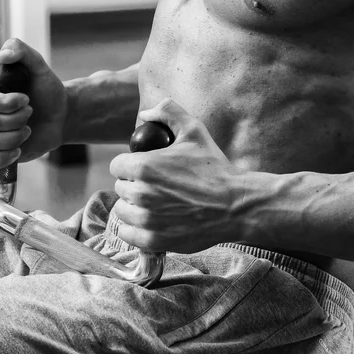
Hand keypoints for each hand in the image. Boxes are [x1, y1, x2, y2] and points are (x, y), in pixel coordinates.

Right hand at [0, 38, 66, 170]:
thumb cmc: (47, 90)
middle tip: (31, 113)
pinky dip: (2, 158)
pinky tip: (18, 150)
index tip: (26, 99)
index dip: (4, 103)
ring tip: (28, 130)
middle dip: (16, 119)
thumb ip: (20, 50)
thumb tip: (1, 55)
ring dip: (14, 137)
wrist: (61, 116)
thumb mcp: (38, 65)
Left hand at [109, 98, 246, 252]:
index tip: (144, 171)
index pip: (117, 166)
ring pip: (122, 211)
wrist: (236, 205)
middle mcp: (141, 193)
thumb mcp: (194, 131)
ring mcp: (146, 219)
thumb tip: (145, 114)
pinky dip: (134, 229)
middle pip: (120, 189)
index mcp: (144, 166)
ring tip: (154, 205)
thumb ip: (168, 112)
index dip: (130, 167)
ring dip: (133, 208)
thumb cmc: (215, 168)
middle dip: (134, 186)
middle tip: (155, 188)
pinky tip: (150, 223)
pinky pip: (126, 233)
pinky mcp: (152, 240)